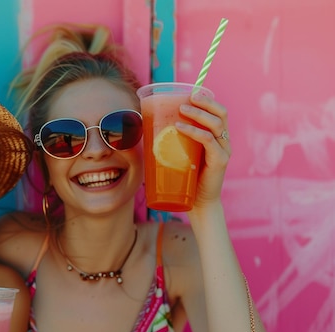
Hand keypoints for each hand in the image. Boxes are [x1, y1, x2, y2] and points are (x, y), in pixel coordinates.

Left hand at [175, 92, 230, 209]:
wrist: (197, 203)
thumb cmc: (185, 178)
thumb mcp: (178, 154)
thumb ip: (169, 140)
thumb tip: (143, 126)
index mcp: (216, 137)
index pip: (217, 112)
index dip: (208, 100)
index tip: (192, 91)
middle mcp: (223, 141)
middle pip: (221, 113)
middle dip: (206, 101)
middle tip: (190, 95)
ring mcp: (223, 150)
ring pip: (216, 124)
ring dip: (198, 114)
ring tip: (182, 109)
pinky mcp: (220, 161)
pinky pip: (209, 141)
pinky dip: (195, 132)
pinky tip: (180, 127)